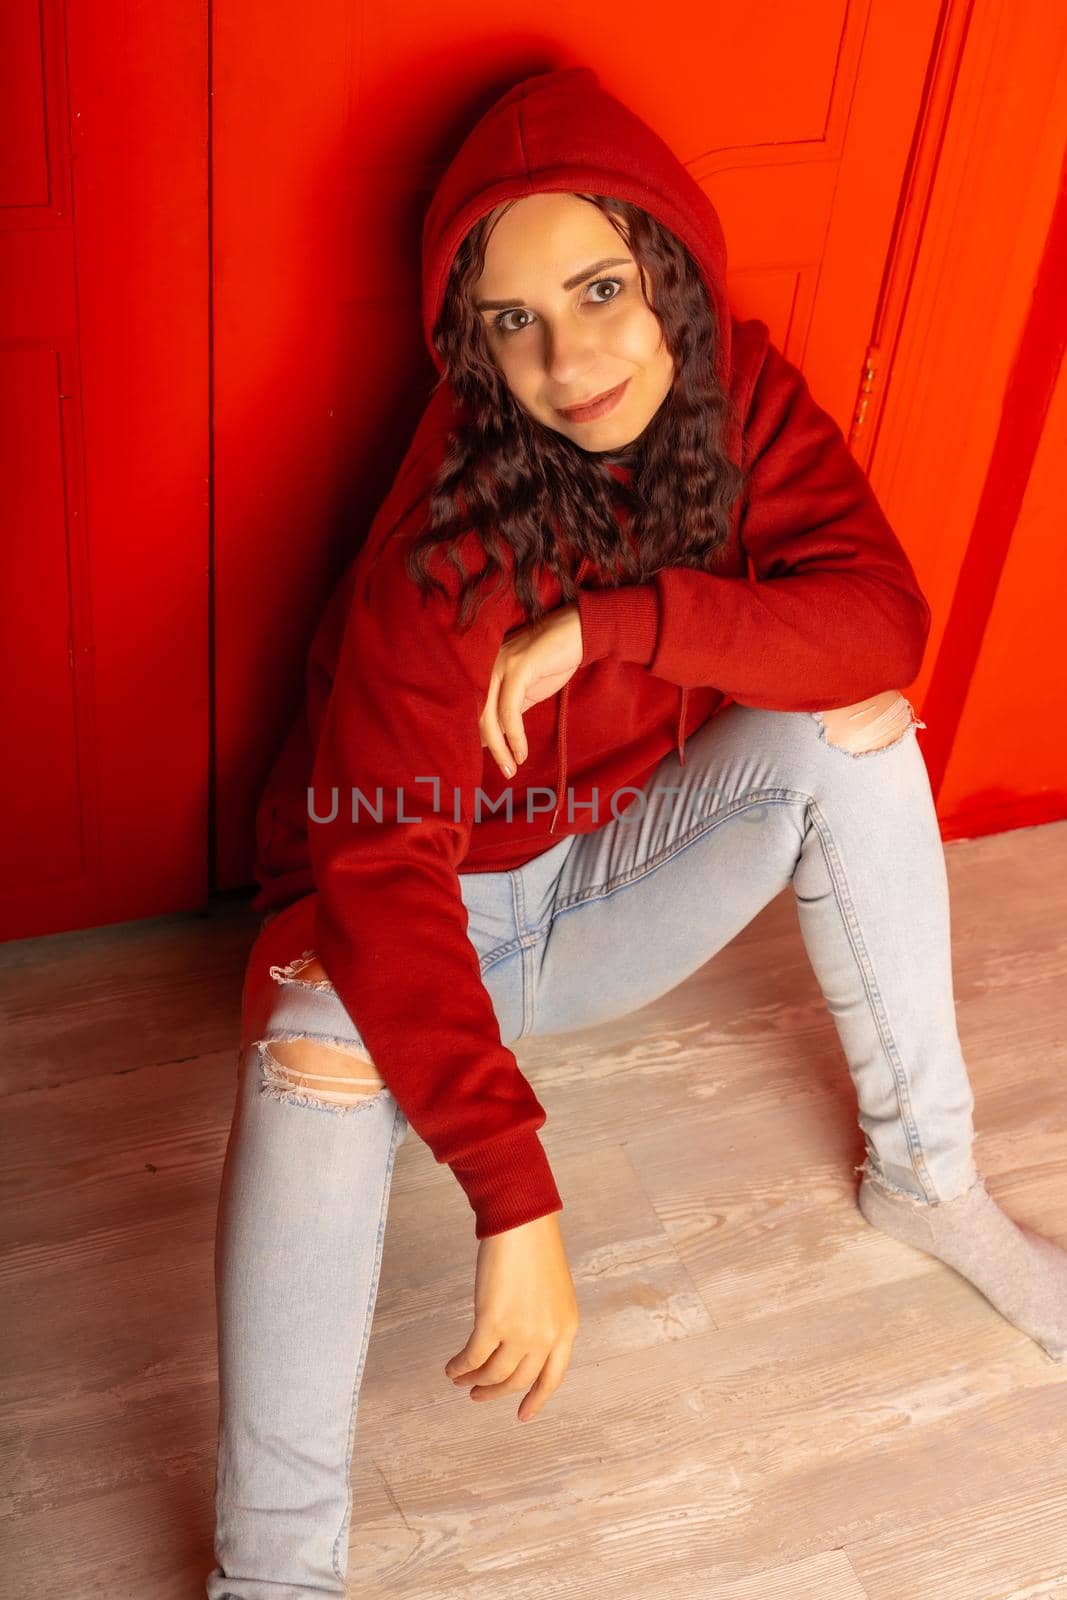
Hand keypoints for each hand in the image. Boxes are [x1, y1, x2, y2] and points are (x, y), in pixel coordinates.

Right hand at [444, 1212, 579, 1422]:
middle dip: (495, 1392)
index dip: (536, 1399)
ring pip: (493, 1373)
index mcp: (566, 1328)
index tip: (522, 1415)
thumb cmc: (535, 1248)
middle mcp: (546, 1336)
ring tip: (459, 1379)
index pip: (552, 1378)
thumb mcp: (552, 1292)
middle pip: (517, 1380)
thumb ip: (543, 1321)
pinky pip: (472, 1358)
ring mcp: (520, 1332)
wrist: (522, 1223)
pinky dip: (459, 1367)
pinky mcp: (492, 1322)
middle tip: (477, 1395)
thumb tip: (519, 1346)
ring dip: (473, 1380)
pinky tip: (451, 1367)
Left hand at [480, 603, 582, 776]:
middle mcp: (486, 666)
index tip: (493, 762)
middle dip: (489, 749)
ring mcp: (500, 665)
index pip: (472, 710)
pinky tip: (522, 752)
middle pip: (476, 716)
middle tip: (505, 773)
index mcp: (485, 670)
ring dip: (500, 749)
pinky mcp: (518, 668)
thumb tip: (493, 738)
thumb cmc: (554, 659)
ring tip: (511, 769)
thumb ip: (510, 710)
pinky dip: (514, 736)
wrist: (580, 632)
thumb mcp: (528, 691)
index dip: (479, 739)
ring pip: (489, 716)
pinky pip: (509, 710)